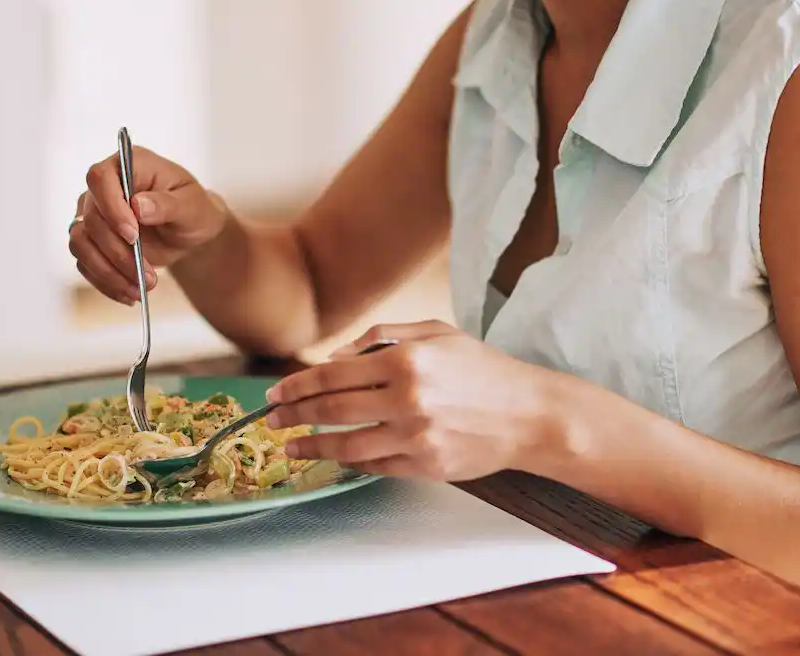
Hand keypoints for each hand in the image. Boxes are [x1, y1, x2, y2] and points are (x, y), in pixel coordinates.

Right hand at [69, 147, 227, 304]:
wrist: (190, 234)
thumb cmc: (194, 211)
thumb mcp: (192, 206)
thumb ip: (166, 204)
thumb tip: (137, 205)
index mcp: (129, 165)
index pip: (100, 178)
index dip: (111, 208)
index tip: (132, 235)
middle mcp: (104, 187)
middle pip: (91, 219)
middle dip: (118, 252)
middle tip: (148, 275)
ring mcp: (93, 214)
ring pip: (81, 243)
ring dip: (109, 271)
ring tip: (142, 288)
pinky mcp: (91, 240)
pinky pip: (85, 263)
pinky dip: (106, 282)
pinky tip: (130, 293)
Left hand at [264, 320, 556, 480]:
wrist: (529, 414)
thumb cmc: (482, 369)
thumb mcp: (436, 333)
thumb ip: (382, 336)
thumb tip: (336, 357)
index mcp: (406, 360)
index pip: (332, 375)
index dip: (296, 386)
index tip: (274, 393)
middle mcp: (407, 399)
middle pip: (331, 410)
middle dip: (292, 415)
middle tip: (270, 419)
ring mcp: (416, 437)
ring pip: (346, 445)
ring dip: (311, 446)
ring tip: (291, 445)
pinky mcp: (425, 466)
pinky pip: (374, 466)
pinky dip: (349, 461)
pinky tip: (334, 455)